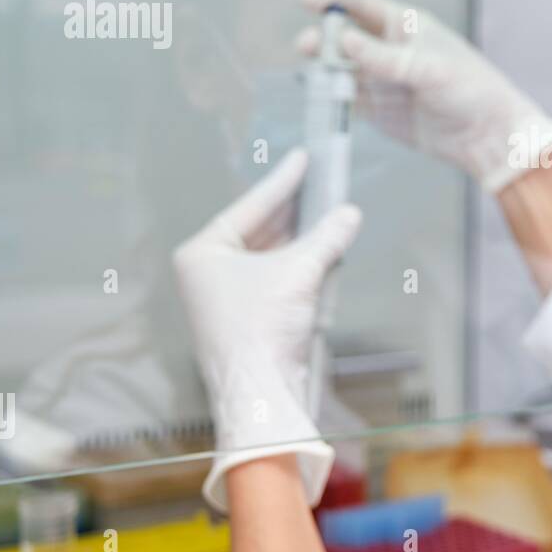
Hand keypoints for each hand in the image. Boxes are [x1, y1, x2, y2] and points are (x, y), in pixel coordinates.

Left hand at [173, 148, 361, 511]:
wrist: (261, 393)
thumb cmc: (261, 328)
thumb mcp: (299, 271)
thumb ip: (326, 237)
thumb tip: (349, 213)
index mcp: (202, 254)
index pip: (249, 207)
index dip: (282, 182)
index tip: (303, 158)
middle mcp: (207, 274)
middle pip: (260, 231)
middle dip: (295, 211)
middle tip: (322, 182)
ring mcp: (226, 299)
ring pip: (271, 257)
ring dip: (303, 240)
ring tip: (330, 211)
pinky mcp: (248, 321)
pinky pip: (277, 281)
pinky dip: (302, 266)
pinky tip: (325, 251)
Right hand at [298, 0, 551, 192]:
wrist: (486, 136)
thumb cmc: (470, 89)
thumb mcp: (427, 68)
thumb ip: (383, 57)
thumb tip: (344, 40)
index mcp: (404, 26)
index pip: (359, 3)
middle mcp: (388, 49)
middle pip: (343, 37)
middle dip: (322, 39)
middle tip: (307, 48)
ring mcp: (381, 80)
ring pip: (340, 69)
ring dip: (323, 70)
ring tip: (313, 76)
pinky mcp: (378, 110)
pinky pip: (346, 100)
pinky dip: (331, 98)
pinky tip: (320, 99)